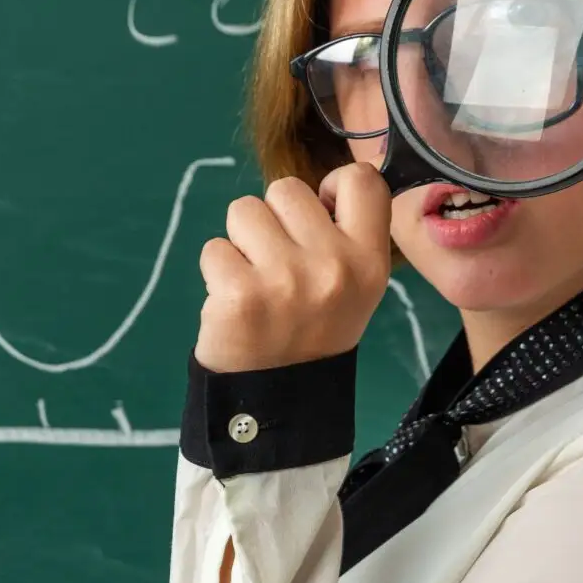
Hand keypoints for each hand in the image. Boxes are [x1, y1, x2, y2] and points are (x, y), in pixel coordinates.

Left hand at [194, 164, 391, 371]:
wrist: (278, 401)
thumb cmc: (314, 332)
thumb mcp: (354, 287)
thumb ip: (343, 236)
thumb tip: (315, 193)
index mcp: (369, 262)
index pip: (363, 181)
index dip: (333, 186)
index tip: (320, 215)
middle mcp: (333, 265)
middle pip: (286, 190)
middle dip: (273, 220)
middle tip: (279, 266)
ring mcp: (285, 279)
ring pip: (243, 210)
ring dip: (241, 242)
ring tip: (255, 281)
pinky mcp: (239, 294)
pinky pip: (214, 248)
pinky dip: (217, 271)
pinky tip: (234, 302)